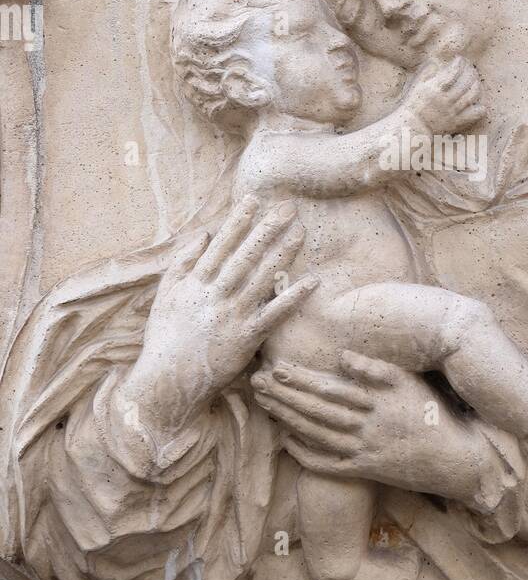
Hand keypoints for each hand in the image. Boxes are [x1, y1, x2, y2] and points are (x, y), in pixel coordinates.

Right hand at [118, 196, 316, 437]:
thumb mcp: (165, 296)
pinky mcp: (247, 338)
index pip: (221, 245)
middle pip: (246, 255)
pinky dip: (293, 297)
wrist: (167, 380)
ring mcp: (232, 316)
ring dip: (284, 253)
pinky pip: (274, 314)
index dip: (238, 221)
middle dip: (267, 229)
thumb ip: (182, 263)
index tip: (254, 199)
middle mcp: (215, 295)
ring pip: (262, 278)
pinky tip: (311, 282)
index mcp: (196, 283)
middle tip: (288, 208)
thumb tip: (203, 235)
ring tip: (301, 233)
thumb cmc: (164, 338)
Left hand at [251, 351, 497, 504]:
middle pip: (316, 410)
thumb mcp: (411, 383)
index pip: (329, 388)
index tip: (276, 367)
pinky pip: (328, 464)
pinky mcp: (364, 471)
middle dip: (284, 396)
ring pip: (317, 434)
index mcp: (376, 402)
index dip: (300, 379)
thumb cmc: (432, 414)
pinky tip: (286, 440)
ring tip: (264, 404)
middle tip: (256, 382)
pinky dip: (305, 453)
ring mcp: (364, 451)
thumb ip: (376, 369)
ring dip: (287, 419)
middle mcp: (366, 427)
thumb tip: (342, 357)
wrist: (453, 459)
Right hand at [403, 56, 484, 135]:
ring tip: (475, 79)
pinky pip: (475, 114)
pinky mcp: (458, 122)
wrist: (414, 126)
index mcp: (435, 89)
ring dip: (477, 84)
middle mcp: (445, 100)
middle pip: (465, 82)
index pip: (453, 71)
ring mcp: (453, 112)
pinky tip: (478, 101)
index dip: (459, 62)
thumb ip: (426, 72)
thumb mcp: (416, 85)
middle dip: (470, 70)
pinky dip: (480, 107)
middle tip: (469, 66)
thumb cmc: (414, 104)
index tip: (460, 59)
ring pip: (472, 95)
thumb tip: (437, 62)